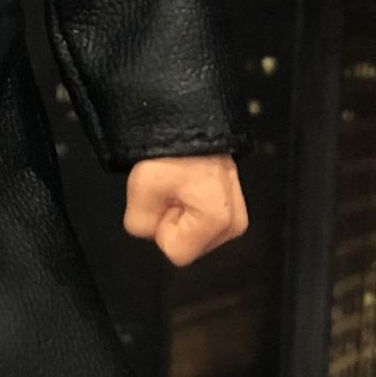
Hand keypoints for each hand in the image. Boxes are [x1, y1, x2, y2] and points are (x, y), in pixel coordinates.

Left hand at [123, 153, 246, 267]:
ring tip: (180, 186)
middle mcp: (234, 224)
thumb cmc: (172, 149)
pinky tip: (188, 188)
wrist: (190, 123)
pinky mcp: (233, 209)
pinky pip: (199, 224)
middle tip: (172, 191)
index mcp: (219, 220)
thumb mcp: (141, 186)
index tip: (166, 199)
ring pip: (191, 236)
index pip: (176, 253)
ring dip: (179, 215)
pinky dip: (189, 209)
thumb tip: (148, 230)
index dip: (162, 227)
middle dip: (172, 222)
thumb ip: (139, 224)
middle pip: (186, 246)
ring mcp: (236, 217)